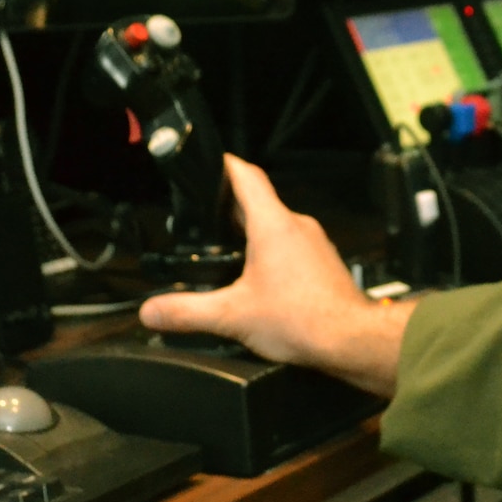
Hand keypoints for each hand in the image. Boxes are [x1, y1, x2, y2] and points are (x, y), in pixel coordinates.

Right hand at [139, 154, 415, 397]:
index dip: (225, 165)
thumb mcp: (231, 317)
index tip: (210, 161)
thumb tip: (151, 311)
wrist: (351, 340)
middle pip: (259, 202)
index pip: (247, 176)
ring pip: (277, 225)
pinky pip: (293, 246)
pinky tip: (258, 278)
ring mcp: (314, 244)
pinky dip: (272, 253)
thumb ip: (187, 312)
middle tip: (205, 214)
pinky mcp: (323, 264)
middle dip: (230, 207)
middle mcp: (297, 226)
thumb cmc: (303, 320)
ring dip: (252, 232)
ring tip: (225, 248)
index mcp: (274, 225)